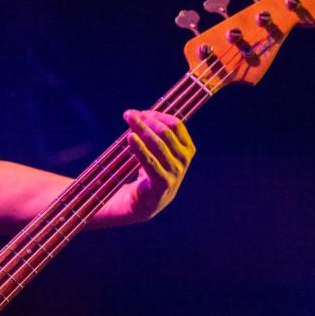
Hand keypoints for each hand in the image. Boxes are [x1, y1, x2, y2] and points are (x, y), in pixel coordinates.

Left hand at [101, 109, 194, 224]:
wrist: (143, 203)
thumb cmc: (147, 172)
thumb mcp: (156, 152)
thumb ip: (154, 135)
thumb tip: (139, 113)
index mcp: (187, 149)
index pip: (176, 124)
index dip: (158, 115)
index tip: (140, 112)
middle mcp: (184, 160)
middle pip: (166, 132)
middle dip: (147, 120)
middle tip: (128, 114)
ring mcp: (175, 172)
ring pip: (158, 144)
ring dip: (141, 129)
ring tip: (128, 119)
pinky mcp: (162, 183)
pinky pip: (150, 161)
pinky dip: (139, 148)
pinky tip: (129, 138)